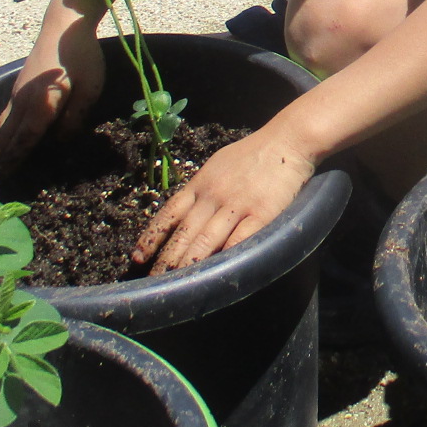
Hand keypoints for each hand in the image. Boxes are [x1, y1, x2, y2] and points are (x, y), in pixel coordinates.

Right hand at [0, 5, 103, 175]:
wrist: (63, 25)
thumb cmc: (81, 55)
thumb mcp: (90, 89)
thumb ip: (75, 118)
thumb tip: (60, 142)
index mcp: (42, 106)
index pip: (25, 140)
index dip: (15, 160)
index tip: (3, 178)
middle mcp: (23, 102)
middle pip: (7, 136)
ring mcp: (18, 92)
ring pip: (1, 125)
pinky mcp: (18, 85)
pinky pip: (3, 114)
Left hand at [133, 132, 314, 272]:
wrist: (287, 141)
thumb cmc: (252, 154)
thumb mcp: (217, 165)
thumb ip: (201, 188)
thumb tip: (185, 211)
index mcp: (200, 183)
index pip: (169, 213)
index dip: (152, 237)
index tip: (138, 257)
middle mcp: (213, 195)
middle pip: (185, 233)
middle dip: (167, 260)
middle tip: (154, 282)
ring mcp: (237, 205)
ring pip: (206, 240)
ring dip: (190, 264)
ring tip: (178, 285)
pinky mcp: (262, 214)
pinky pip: (240, 240)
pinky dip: (227, 257)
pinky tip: (217, 273)